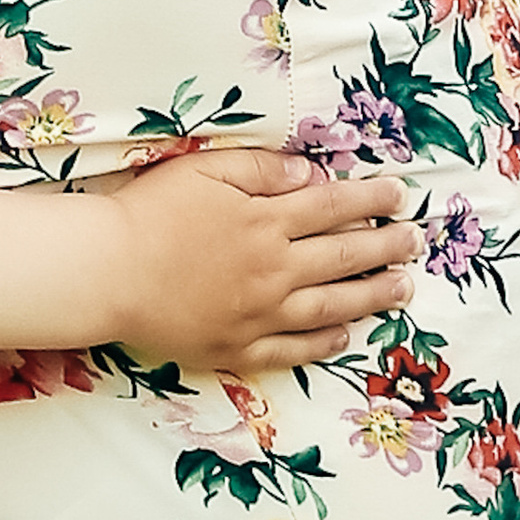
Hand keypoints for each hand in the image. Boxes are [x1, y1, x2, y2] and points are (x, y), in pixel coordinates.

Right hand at [113, 146, 416, 371]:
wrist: (105, 272)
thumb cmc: (148, 215)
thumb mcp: (204, 171)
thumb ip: (261, 170)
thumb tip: (311, 174)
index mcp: (266, 219)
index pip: (333, 205)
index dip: (371, 197)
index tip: (399, 194)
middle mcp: (273, 268)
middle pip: (343, 255)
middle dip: (385, 245)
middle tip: (413, 241)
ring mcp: (259, 312)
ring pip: (330, 304)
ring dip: (371, 295)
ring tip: (402, 289)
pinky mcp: (237, 346)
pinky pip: (292, 348)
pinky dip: (322, 343)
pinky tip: (344, 336)